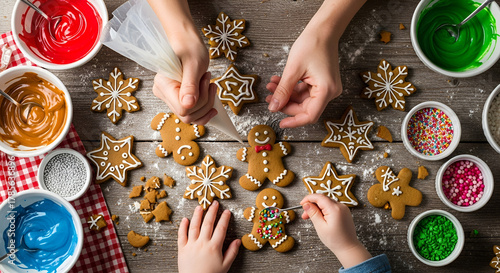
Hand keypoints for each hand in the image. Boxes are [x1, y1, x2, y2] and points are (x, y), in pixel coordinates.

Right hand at [147, 0, 216, 124]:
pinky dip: (204, 106)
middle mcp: (164, 94)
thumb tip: (188, 105)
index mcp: (164, 86)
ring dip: (206, 103)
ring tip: (209, 83)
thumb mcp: (193, 65)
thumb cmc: (189, 47)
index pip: (183, 109)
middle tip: (210, 82)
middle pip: (187, 115)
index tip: (206, 82)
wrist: (186, 42)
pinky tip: (210, 95)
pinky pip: (191, 112)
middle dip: (205, 102)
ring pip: (191, 116)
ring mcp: (170, 97)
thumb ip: (190, 86)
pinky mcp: (178, 98)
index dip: (200, 101)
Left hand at [178, 201, 240, 272]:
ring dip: (197, 215)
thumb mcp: (225, 266)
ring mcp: (191, 245)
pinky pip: (181, 235)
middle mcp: (202, 243)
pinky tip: (185, 219)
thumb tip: (238, 241)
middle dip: (212, 211)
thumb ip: (232, 252)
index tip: (227, 211)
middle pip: (208, 223)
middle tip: (214, 203)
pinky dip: (182, 226)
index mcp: (214, 247)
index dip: (224, 218)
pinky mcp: (182, 249)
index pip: (221, 228)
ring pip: (194, 226)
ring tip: (200, 206)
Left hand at [266, 27, 341, 127]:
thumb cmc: (312, 45)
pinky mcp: (322, 83)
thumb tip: (273, 108)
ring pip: (302, 99)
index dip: (294, 121)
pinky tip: (279, 81)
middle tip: (269, 98)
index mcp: (326, 90)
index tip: (280, 123)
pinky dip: (292, 88)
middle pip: (305, 108)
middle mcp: (330, 92)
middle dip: (285, 103)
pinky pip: (305, 91)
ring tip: (271, 85)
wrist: (324, 30)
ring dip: (286, 94)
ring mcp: (326, 88)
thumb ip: (282, 91)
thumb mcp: (293, 69)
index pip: (310, 115)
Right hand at [300, 194, 370, 268]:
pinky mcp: (344, 212)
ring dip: (317, 208)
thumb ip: (313, 213)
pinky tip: (320, 218)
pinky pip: (331, 207)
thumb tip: (306, 204)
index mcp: (335, 209)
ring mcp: (344, 209)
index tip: (301, 203)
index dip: (308, 198)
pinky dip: (324, 210)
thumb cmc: (335, 240)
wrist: (348, 248)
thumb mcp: (320, 227)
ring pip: (326, 203)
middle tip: (305, 215)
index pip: (319, 197)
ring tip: (311, 218)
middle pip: (322, 199)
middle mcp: (341, 206)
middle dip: (312, 205)